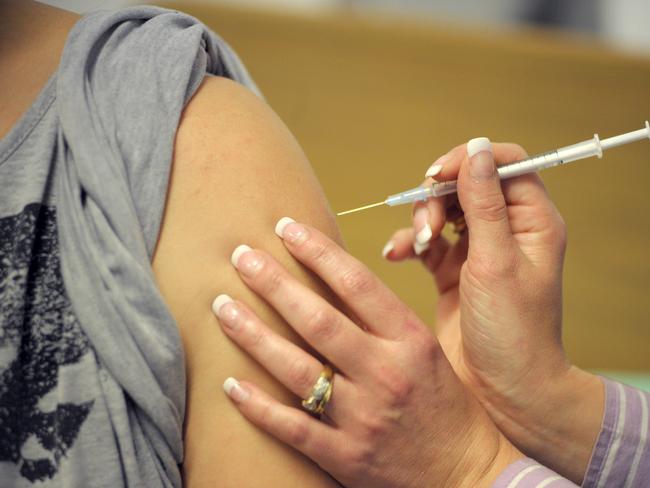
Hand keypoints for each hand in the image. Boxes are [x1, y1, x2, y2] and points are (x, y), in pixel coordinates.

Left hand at [212, 221, 521, 487]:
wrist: (465, 475)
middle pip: (318, 320)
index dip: (317, 251)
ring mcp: (364, 418)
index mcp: (411, 341)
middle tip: (241, 255)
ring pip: (296, 369)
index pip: (358, 284)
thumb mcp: (425, 351)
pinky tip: (229, 383)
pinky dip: (257, 404)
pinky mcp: (345, 456)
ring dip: (253, 334)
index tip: (286, 227)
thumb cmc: (444, 405)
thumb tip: (327, 281)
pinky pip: (291, 426)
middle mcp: (386, 374)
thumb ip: (382, 321)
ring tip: (222, 306)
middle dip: (274, 283)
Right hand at [384, 139, 603, 482]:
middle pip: (466, 185)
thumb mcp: (495, 263)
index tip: (437, 175)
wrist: (501, 391)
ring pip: (442, 211)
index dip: (469, 160)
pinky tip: (397, 255)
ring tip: (417, 246)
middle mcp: (506, 231)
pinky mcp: (452, 271)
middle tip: (427, 225)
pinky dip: (409, 244)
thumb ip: (484, 205)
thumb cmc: (512, 332)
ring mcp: (477, 250)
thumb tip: (476, 150)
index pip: (505, 165)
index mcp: (532, 222)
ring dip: (422, 221)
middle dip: (438, 198)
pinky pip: (426, 242)